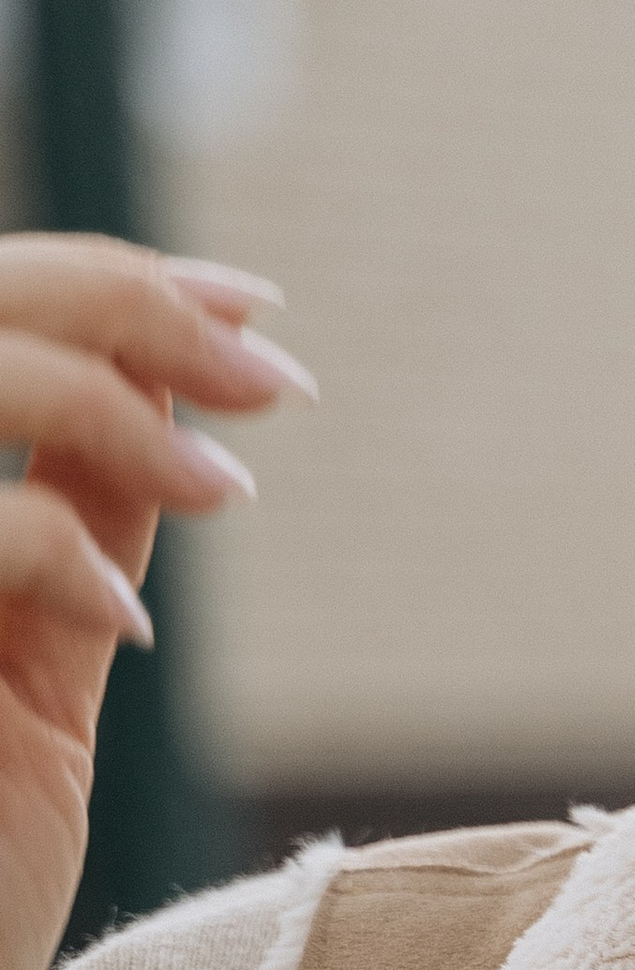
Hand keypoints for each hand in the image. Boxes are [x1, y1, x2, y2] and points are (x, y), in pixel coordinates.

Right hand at [0, 235, 310, 969]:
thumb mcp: (31, 681)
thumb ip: (71, 542)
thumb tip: (167, 414)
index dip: (107, 288)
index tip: (249, 309)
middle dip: (123, 311)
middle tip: (268, 372)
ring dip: (106, 409)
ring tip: (223, 487)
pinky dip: (51, 551)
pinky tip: (130, 621)